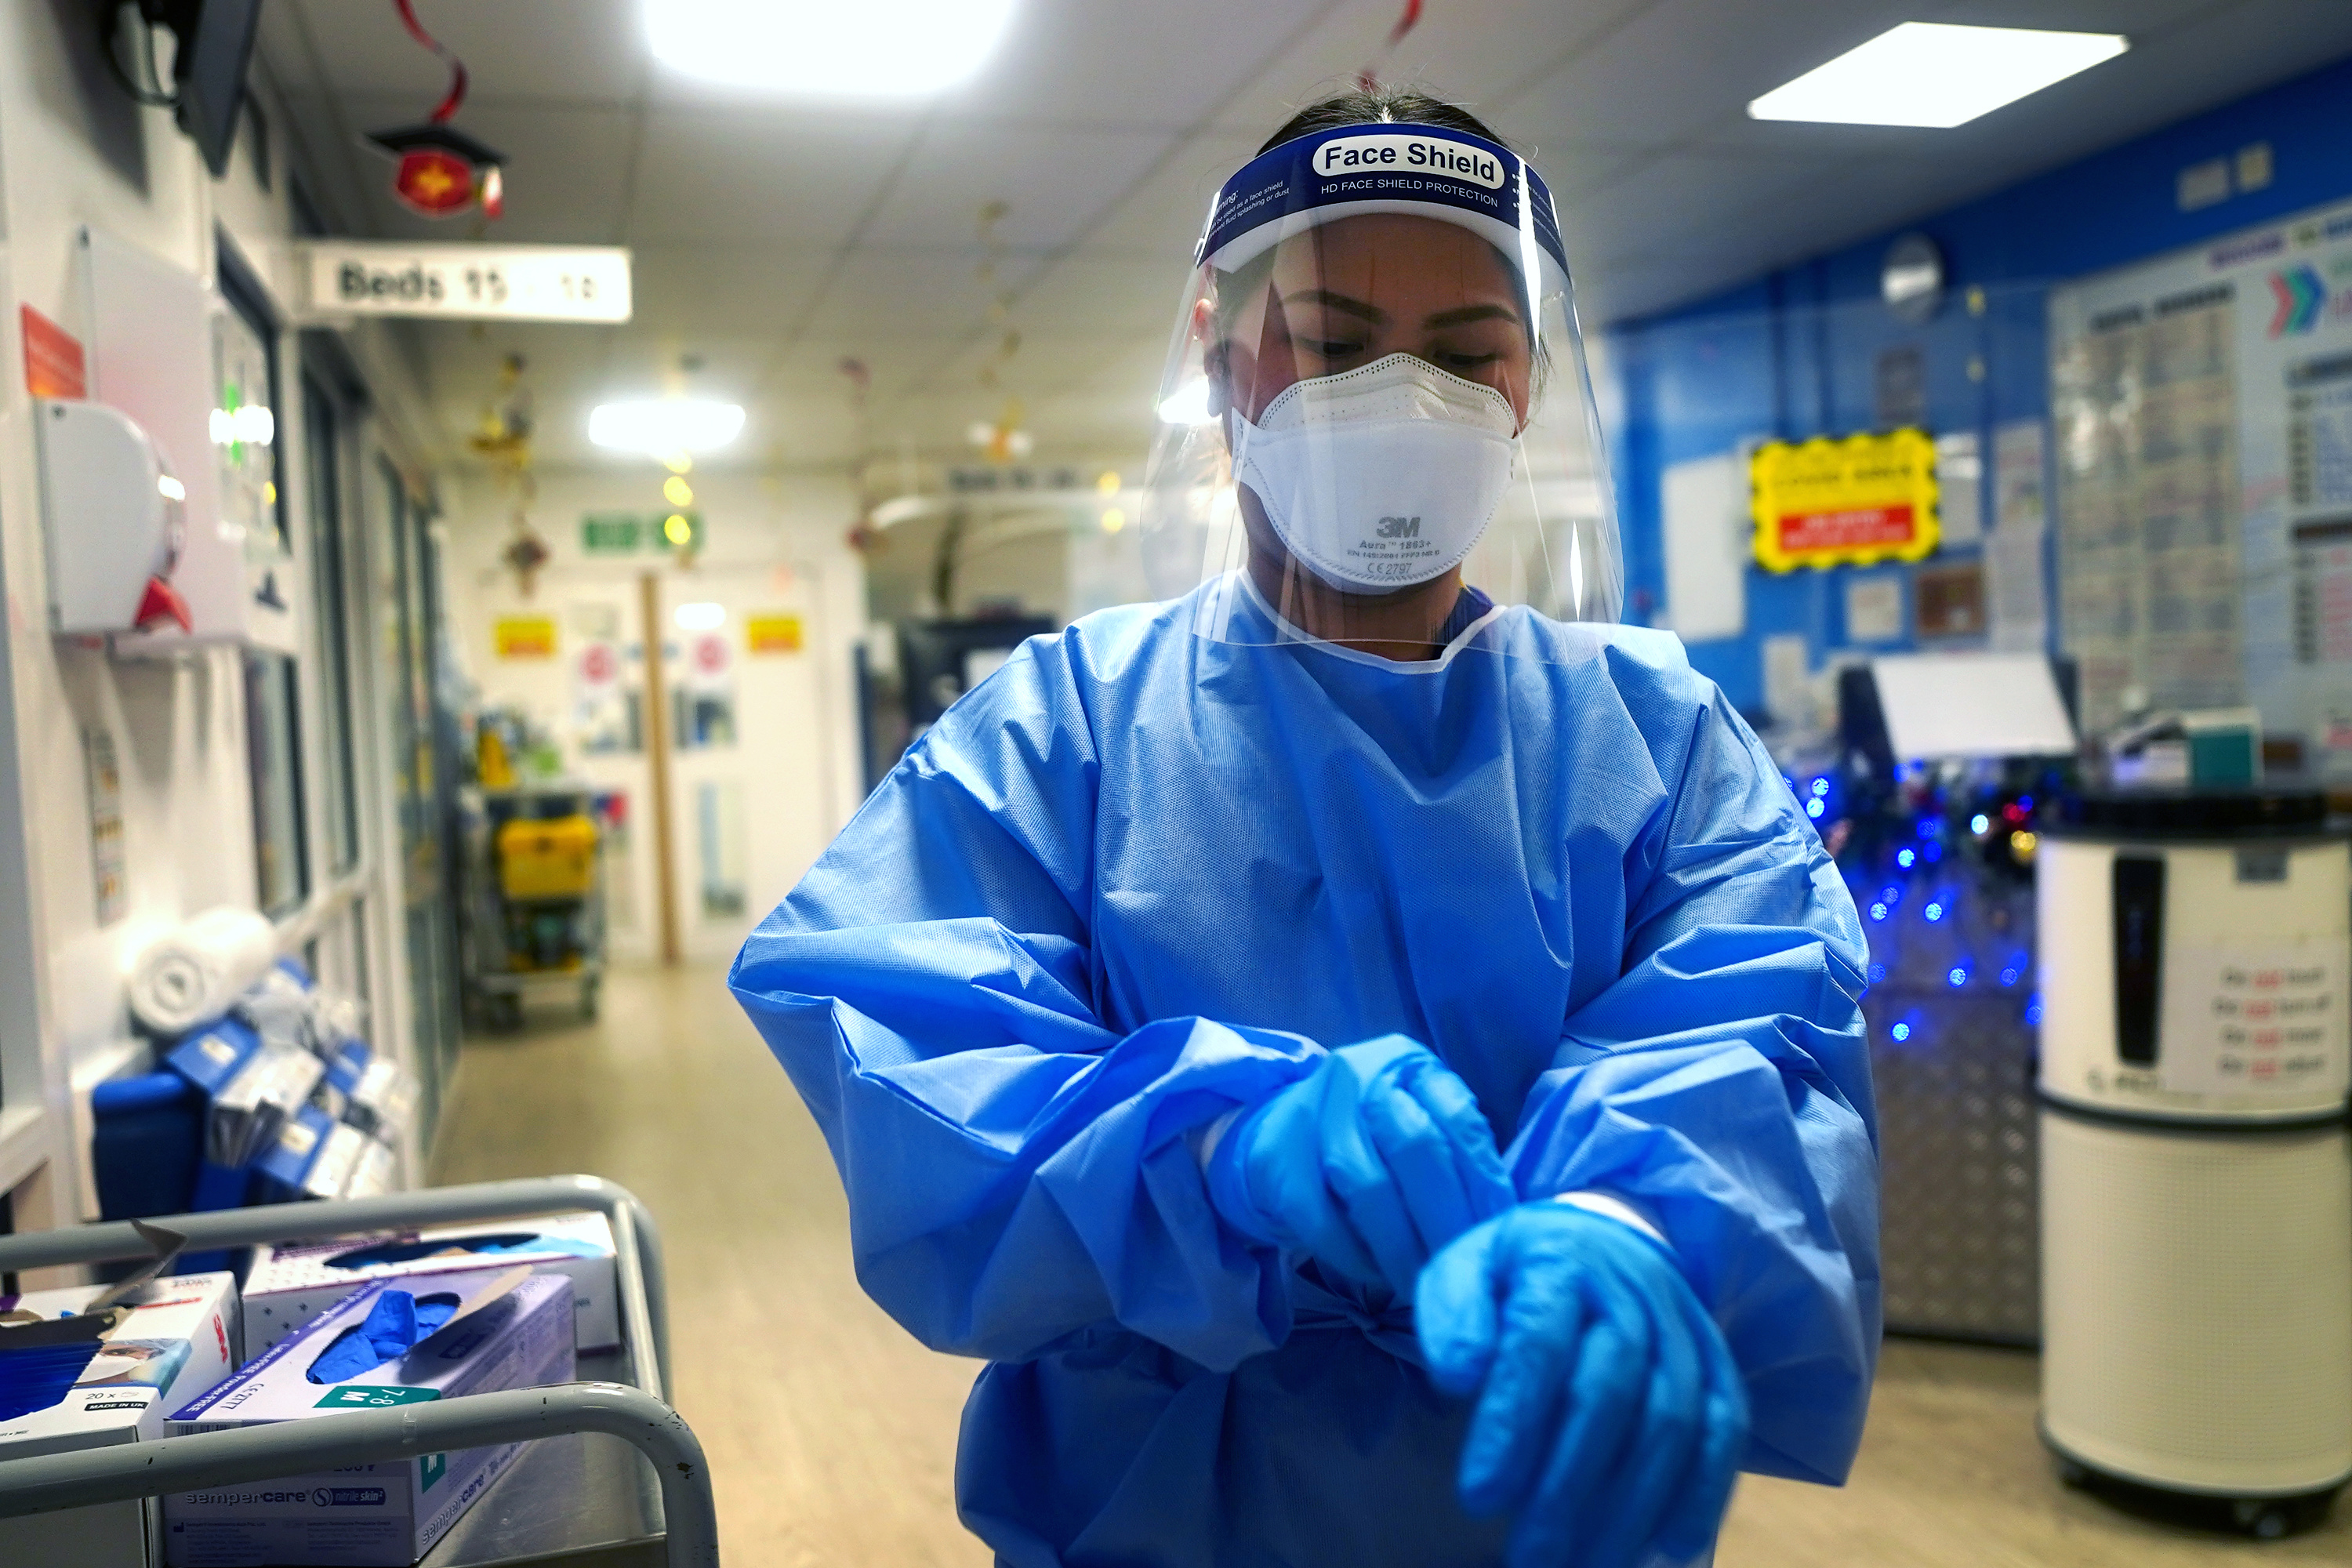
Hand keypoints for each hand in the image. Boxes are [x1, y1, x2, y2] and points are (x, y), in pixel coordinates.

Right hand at [1205, 1035, 1514, 1297]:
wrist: (1283, 1128)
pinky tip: (1379, 1276)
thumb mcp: (1419, 1119)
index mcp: (1407, 1062)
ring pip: (1369, 1187)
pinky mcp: (1278, 1161)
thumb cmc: (1373, 1135)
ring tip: (1424, 1284)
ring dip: (1403, 1247)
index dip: (1485, 1182)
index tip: (1499, 1233)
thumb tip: (1506, 1218)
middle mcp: (1358, 1075)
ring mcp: (1312, 1114)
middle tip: (1463, 1267)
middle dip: (1446, 1219)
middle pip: (1415, 1147)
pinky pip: (1323, 1219)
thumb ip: (1458, 1152)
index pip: (1458, 1118)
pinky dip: (1356, 1256)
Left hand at [1416, 1202, 1747, 1567]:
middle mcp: (1632, 1291)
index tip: (1478, 1499)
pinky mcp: (1719, 1364)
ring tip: (1585, 1567)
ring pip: (1673, 1420)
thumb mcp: (1462, 1272)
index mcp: (1560, 1260)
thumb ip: (1453, 1318)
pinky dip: (1704, 1492)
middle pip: (1610, 1392)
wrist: (1601, 1235)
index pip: (1539, 1344)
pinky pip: (1725, 1430)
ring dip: (1631, 1505)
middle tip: (1530, 1557)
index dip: (1512, 1425)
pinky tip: (1670, 1549)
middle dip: (1568, 1485)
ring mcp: (1684, 1328)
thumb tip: (1459, 1378)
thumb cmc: (1515, 1273)